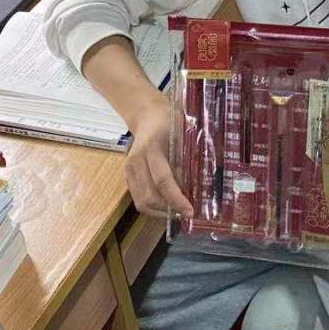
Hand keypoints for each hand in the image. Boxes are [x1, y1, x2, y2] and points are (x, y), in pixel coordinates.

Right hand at [124, 99, 193, 218]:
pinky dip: (153, 207)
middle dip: (169, 208)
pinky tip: (167, 205)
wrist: (148, 117)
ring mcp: (128, 170)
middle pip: (150, 195)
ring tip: (178, 211)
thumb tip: (201, 185)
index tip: (190, 210)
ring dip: (161, 211)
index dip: (176, 198)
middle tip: (186, 212)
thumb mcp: (183, 135)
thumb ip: (189, 159)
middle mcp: (136, 161)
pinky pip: (139, 199)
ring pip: (142, 201)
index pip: (162, 180)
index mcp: (151, 148)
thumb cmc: (170, 124)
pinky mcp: (127, 177)